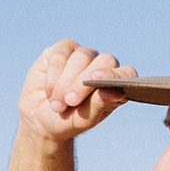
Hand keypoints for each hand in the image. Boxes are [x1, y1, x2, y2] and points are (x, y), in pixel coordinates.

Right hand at [18, 39, 136, 142]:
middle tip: (71, 101)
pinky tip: (50, 92)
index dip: (115, 74)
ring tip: (57, 105)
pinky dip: (54, 74)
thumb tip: (118, 92)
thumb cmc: (70, 121)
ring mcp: (84, 55)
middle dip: (84, 82)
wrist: (42, 119)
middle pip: (104, 61)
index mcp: (116, 85)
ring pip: (81, 57)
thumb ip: (101, 104)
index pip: (127, 73)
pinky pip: (60, 54)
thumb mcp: (85, 118)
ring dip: (65, 82)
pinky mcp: (63, 49)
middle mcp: (103, 67)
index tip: (97, 80)